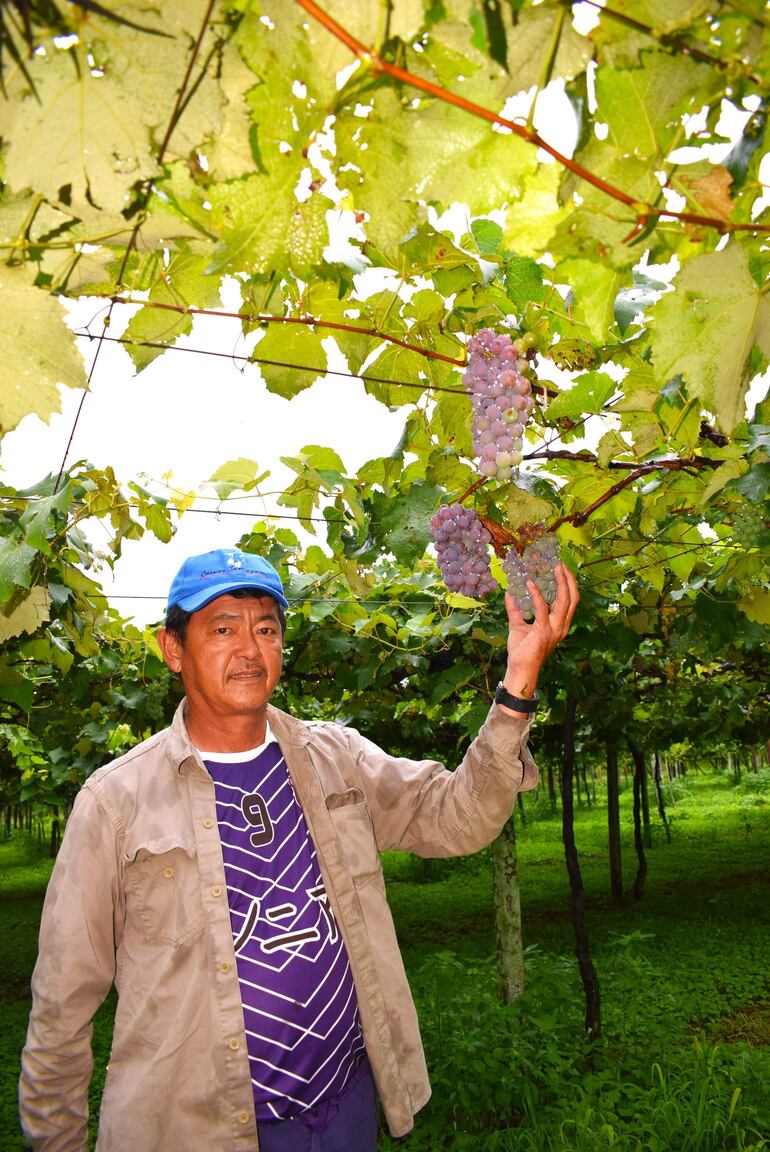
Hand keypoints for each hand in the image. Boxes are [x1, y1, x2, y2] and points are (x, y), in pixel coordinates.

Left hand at [501, 564, 578, 701]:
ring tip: (553, 568)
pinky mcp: (543, 631)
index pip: (570, 601)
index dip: (568, 584)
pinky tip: (529, 584)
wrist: (520, 669)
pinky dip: (536, 594)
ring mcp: (554, 629)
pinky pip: (542, 608)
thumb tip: (509, 593)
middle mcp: (561, 626)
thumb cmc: (521, 650)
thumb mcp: (518, 625)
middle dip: (568, 579)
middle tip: (560, 564)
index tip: (562, 569)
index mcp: (559, 624)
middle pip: (572, 598)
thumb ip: (515, 609)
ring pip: (564, 601)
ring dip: (560, 582)